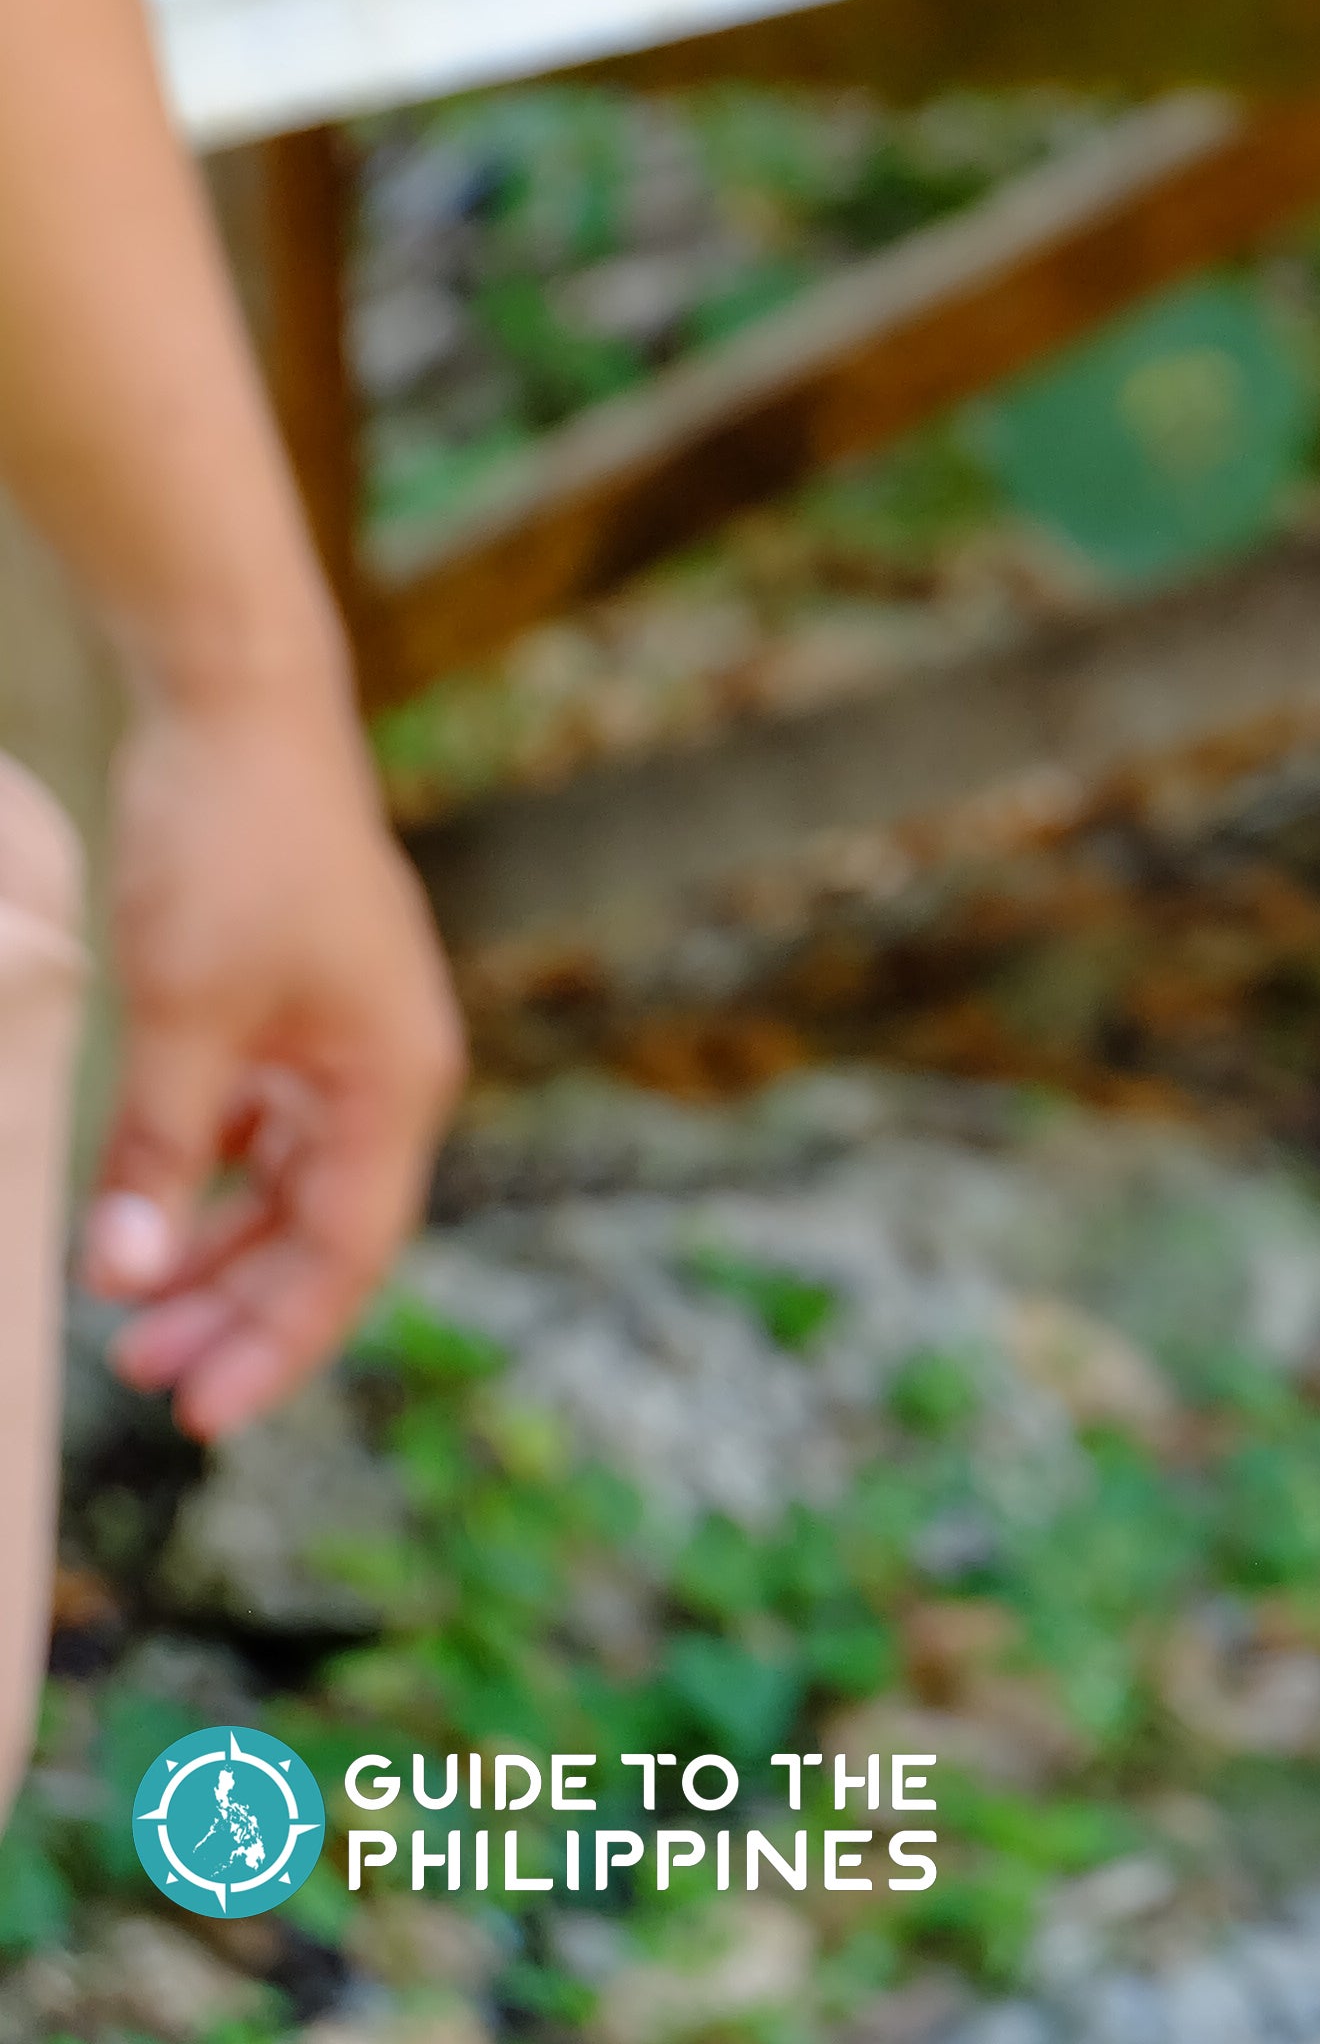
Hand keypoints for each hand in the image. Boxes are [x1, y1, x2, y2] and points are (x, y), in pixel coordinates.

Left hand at [86, 674, 458, 1441]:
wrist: (239, 708)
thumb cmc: (232, 851)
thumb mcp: (183, 1014)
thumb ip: (162, 1149)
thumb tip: (123, 1276)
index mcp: (395, 1078)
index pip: (347, 1249)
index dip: (279, 1340)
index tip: (199, 1413)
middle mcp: (386, 1070)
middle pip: (324, 1228)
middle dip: (239, 1310)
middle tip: (143, 1379)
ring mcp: (343, 1036)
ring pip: (289, 1182)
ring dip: (217, 1248)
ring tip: (129, 1311)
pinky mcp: (296, 1005)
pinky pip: (262, 1125)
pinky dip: (210, 1175)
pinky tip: (147, 1204)